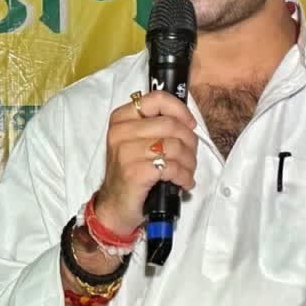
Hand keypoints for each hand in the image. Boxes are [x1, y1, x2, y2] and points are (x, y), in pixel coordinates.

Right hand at [92, 91, 197, 234]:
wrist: (115, 206)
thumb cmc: (131, 172)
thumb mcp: (136, 142)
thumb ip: (155, 126)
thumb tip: (188, 121)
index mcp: (121, 119)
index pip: (157, 99)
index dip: (180, 110)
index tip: (190, 124)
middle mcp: (120, 132)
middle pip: (171, 125)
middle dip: (190, 142)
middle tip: (190, 156)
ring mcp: (126, 153)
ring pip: (175, 146)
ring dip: (189, 162)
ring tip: (187, 171)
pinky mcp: (136, 173)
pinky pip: (172, 167)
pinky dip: (184, 176)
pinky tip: (184, 182)